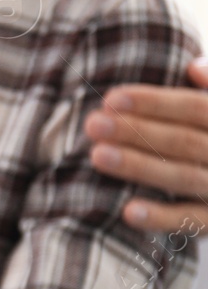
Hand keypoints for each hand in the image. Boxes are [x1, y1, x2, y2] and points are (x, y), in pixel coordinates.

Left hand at [86, 62, 207, 235]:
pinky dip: (161, 217)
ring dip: (140, 167)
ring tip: (98, 155)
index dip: (156, 102)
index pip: (196, 108)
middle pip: (184, 142)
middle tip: (93, 124)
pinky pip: (190, 221)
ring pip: (184, 178)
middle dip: (137, 132)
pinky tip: (128, 211)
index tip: (112, 98)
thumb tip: (192, 67)